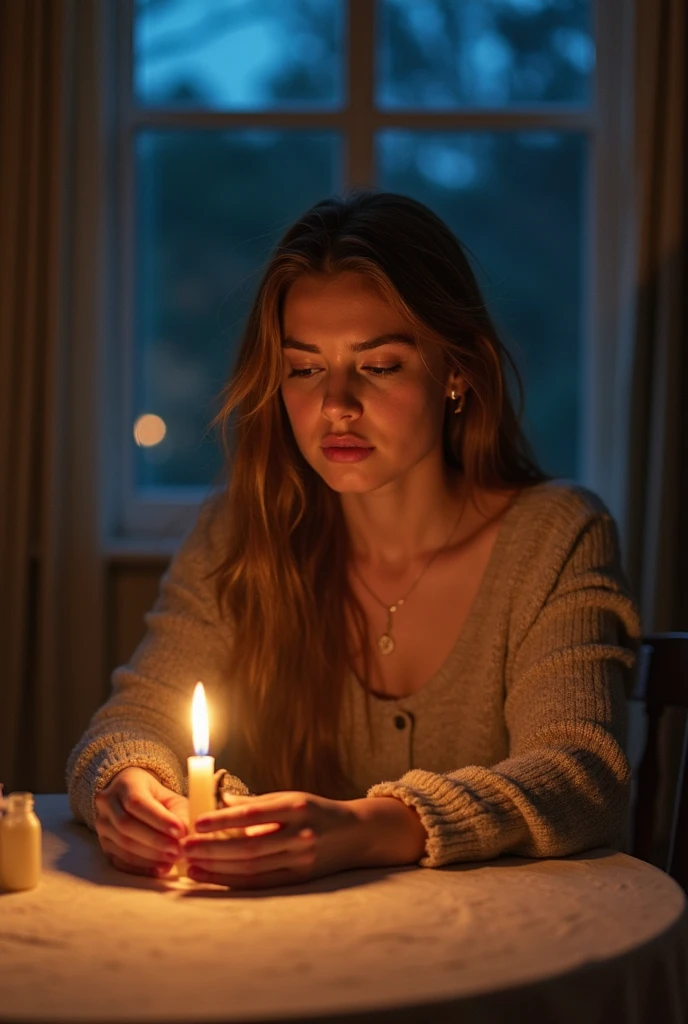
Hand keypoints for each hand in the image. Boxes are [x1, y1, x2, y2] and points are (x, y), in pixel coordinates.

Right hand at [94, 766, 188, 877]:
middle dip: (155, 840)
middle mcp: (107, 803)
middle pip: (126, 825)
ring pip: (122, 844)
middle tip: (177, 850)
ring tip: (172, 860)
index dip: (158, 819)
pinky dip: (141, 868)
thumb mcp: (172, 798)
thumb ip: (179, 814)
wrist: (133, 797)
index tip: (180, 832)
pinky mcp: (103, 844)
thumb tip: (184, 836)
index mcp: (125, 784)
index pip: (137, 803)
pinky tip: (159, 869)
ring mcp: (102, 825)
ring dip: (149, 856)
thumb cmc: (157, 797)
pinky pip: (119, 860)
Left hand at [180, 790, 364, 888]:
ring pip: (252, 868)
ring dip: (218, 868)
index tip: (197, 823)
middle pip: (249, 847)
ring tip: (191, 865)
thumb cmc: (316, 811)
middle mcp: (300, 834)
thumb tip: (220, 801)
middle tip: (184, 847)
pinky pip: (261, 883)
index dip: (223, 821)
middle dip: (212, 849)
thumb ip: (257, 803)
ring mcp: (301, 860)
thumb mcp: (291, 798)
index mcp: (296, 808)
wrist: (355, 834)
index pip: (253, 816)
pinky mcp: (300, 880)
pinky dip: (234, 881)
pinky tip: (212, 877)